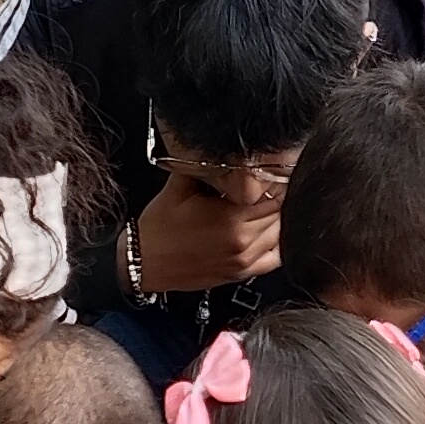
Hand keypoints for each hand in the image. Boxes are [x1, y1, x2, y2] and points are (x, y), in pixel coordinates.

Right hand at [131, 172, 281, 292]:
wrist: (144, 263)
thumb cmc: (159, 230)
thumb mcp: (179, 187)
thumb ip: (205, 167)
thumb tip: (222, 150)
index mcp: (231, 219)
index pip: (273, 194)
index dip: (273, 181)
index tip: (266, 174)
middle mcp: (242, 241)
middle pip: (280, 213)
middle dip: (275, 198)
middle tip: (265, 188)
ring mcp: (244, 260)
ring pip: (280, 233)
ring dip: (277, 218)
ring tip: (263, 207)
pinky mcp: (241, 273)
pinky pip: (275, 258)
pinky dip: (276, 243)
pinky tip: (266, 231)